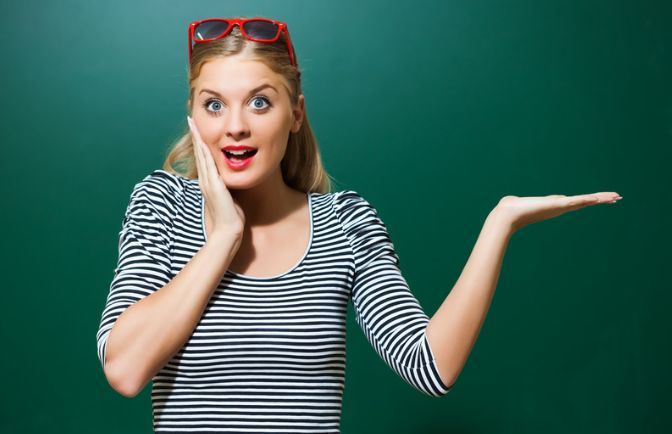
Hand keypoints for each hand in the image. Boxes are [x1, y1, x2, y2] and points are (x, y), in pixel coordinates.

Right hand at [187, 116, 244, 238]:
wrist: (229, 231)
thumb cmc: (231, 218)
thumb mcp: (229, 198)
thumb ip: (228, 189)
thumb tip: (232, 182)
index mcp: (208, 184)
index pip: (203, 159)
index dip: (200, 144)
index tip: (198, 130)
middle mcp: (205, 181)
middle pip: (199, 153)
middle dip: (196, 136)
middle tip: (192, 119)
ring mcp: (208, 182)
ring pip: (201, 155)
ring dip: (198, 138)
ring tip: (193, 123)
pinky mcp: (214, 185)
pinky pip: (208, 164)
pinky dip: (204, 151)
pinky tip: (203, 140)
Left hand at [494, 192, 622, 233]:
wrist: (508, 215)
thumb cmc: (511, 209)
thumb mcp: (518, 202)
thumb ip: (518, 201)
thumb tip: (509, 200)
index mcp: (554, 205)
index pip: (576, 201)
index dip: (589, 199)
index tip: (600, 198)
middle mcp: (560, 207)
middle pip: (585, 201)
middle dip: (601, 199)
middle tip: (617, 198)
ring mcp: (560, 207)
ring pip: (584, 201)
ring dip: (600, 198)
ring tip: (615, 197)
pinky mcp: (556, 205)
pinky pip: (576, 201)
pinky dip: (587, 200)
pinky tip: (597, 198)